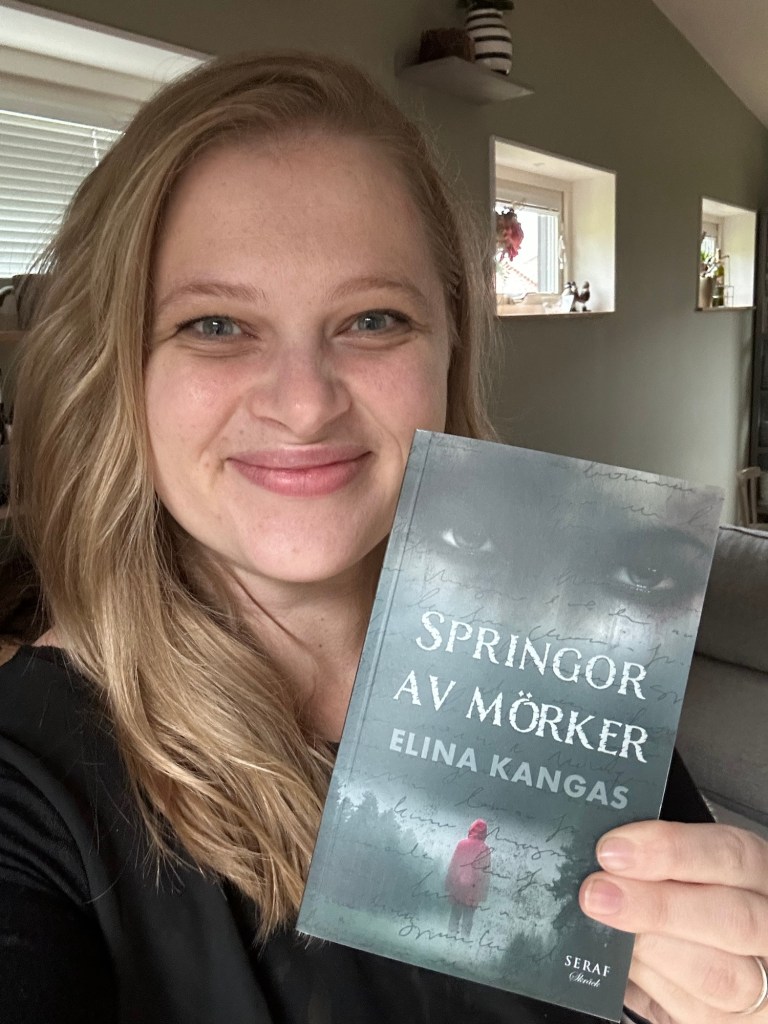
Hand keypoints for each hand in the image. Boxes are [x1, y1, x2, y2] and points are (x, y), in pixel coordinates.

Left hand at [579, 820, 767, 1022]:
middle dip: (655, 905)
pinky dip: (649, 983)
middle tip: (596, 894)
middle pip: (730, 918)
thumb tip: (603, 852)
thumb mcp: (693, 866)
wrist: (727, 954)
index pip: (729, 854)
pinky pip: (694, 1010)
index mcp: (759, 872)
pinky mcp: (736, 1021)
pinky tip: (620, 961)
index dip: (670, 849)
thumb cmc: (701, 896)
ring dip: (648, 949)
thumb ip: (659, 860)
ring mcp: (763, 982)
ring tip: (602, 928)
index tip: (613, 850)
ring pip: (717, 974)